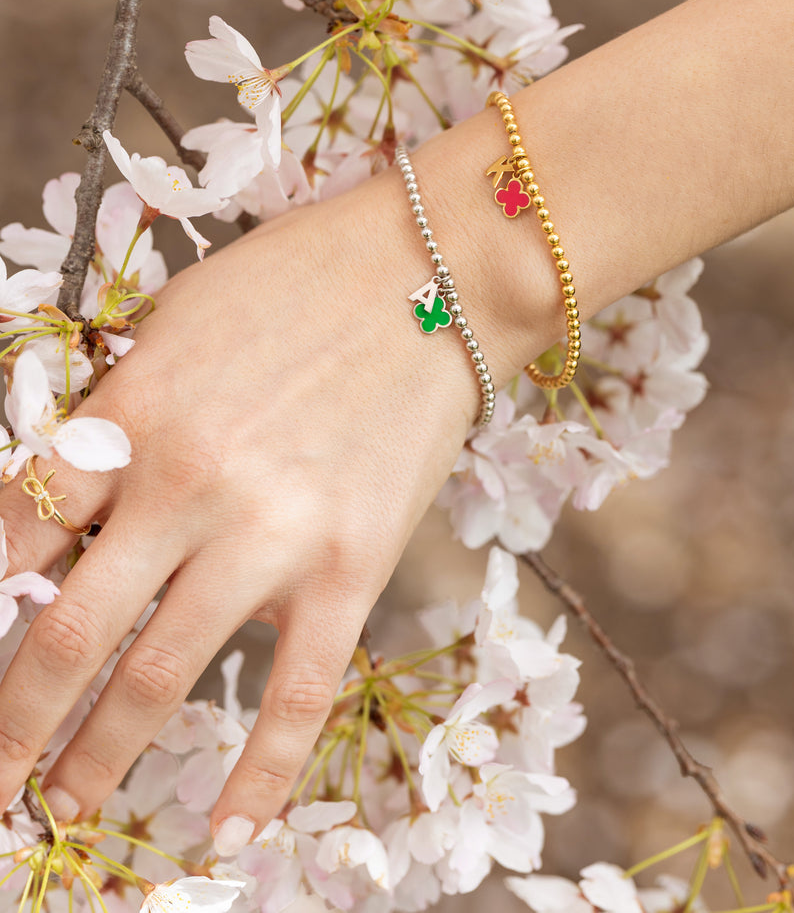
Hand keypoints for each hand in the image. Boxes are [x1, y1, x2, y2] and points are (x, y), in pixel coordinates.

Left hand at [0, 176, 483, 852]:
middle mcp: (187, 487)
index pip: (10, 532)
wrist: (434, 273)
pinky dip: (260, 774)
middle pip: (64, 630)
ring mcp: (272, 536)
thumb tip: (70, 487)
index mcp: (131, 414)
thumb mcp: (178, 320)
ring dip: (96, 759)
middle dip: (11, 721)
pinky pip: (299, 692)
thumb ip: (119, 409)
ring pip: (157, 676)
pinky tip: (225, 837)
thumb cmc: (298, 281)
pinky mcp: (353, 567)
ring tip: (59, 811)